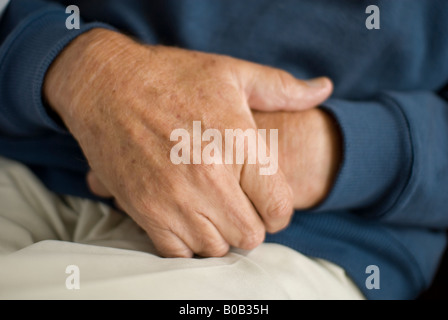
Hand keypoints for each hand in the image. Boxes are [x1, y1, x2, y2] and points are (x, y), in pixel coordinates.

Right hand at [44, 29, 332, 257]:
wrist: (107, 85)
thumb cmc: (172, 77)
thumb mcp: (233, 73)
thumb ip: (283, 88)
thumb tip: (324, 88)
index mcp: (238, 145)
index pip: (278, 210)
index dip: (278, 210)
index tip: (266, 201)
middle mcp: (209, 178)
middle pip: (250, 236)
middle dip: (251, 224)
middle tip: (240, 204)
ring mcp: (174, 198)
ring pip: (216, 248)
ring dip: (219, 234)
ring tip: (213, 209)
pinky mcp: (144, 210)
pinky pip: (178, 252)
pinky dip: (187, 241)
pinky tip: (187, 216)